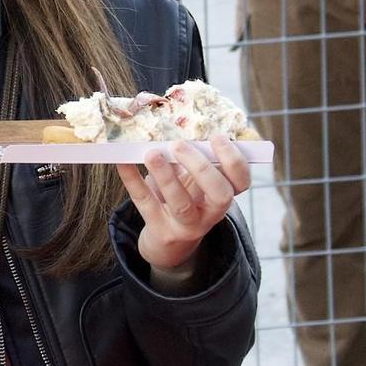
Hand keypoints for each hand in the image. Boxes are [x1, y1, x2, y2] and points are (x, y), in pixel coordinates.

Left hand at [113, 134, 250, 272]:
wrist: (169, 241)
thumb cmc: (187, 200)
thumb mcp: (197, 183)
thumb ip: (197, 161)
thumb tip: (181, 124)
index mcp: (223, 195)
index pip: (241, 182)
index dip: (234, 160)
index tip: (216, 137)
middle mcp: (210, 213)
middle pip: (219, 194)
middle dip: (202, 167)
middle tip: (178, 145)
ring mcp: (186, 225)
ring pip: (182, 204)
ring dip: (167, 177)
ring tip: (152, 153)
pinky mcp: (159, 228)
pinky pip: (146, 203)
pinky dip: (133, 180)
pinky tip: (123, 162)